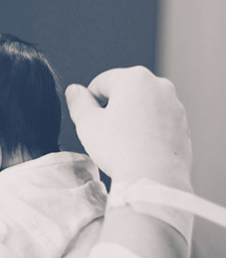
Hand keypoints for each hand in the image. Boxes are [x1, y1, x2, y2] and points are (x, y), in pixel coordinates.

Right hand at [65, 66, 191, 190]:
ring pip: (143, 108)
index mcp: (135, 78)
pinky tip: (139, 150)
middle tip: (105, 134)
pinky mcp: (183, 126)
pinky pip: (158, 123)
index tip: (88, 121)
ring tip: (123, 144)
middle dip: (112, 109)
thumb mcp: (87, 123)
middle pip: (124, 92)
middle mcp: (159, 86)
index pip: (101, 82)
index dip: (89, 102)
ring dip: (130, 120)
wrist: (155, 180)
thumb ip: (78, 101)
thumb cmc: (119, 149)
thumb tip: (75, 90)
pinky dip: (147, 132)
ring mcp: (175, 106)